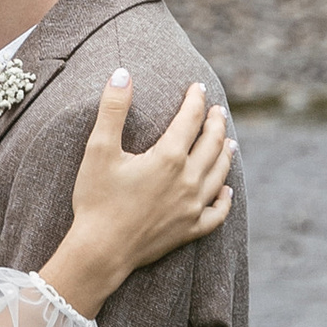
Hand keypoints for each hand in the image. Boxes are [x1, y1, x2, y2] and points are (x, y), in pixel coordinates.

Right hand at [58, 74, 235, 305]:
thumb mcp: (99, 150)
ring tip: (229, 141)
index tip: (198, 87)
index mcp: (168, 158)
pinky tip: (226, 191)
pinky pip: (217, 214)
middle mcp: (188, 180)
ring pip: (219, 174)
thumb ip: (113, 109)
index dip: (195, 100)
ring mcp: (192, 207)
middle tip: (217, 110)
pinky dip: (225, 200)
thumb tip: (123, 74)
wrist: (100, 252)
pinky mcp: (189, 231)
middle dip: (216, 122)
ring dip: (225, 154)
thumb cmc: (96, 200)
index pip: (190, 119)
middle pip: (212, 144)